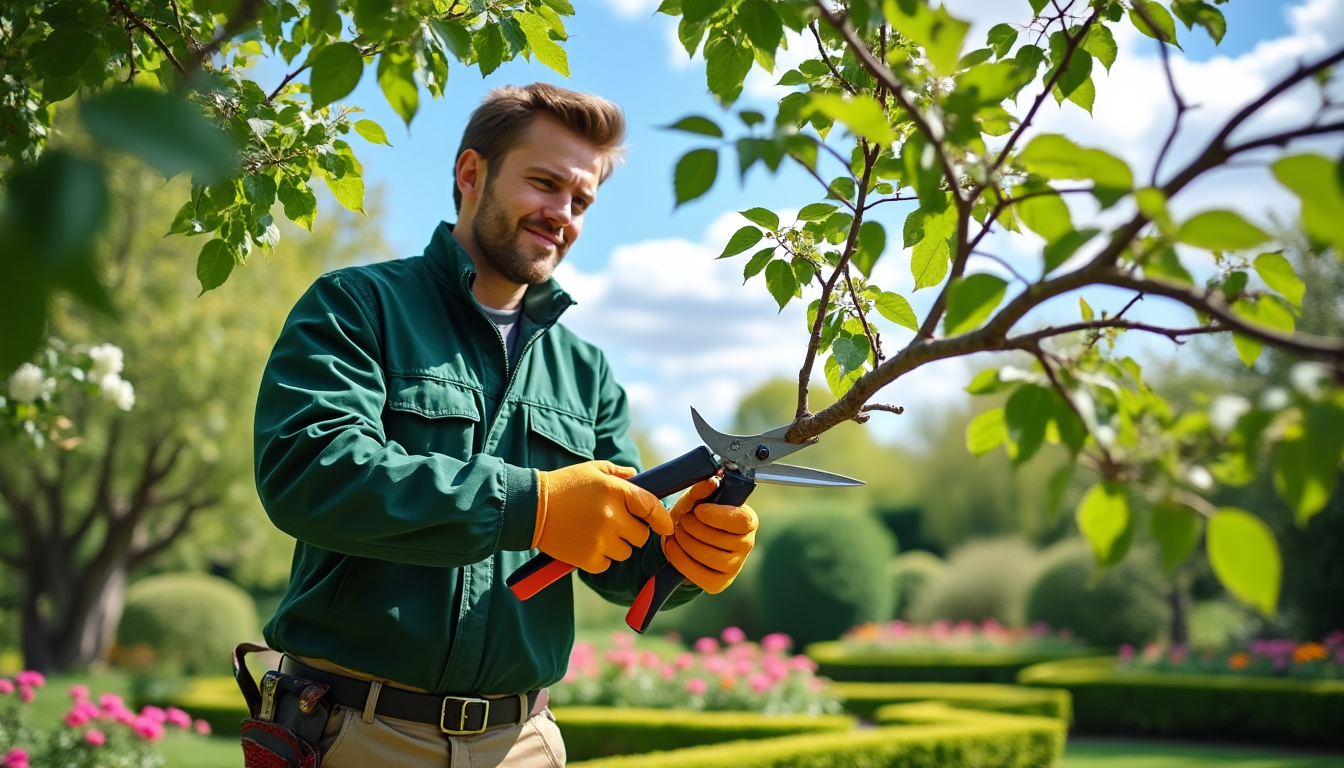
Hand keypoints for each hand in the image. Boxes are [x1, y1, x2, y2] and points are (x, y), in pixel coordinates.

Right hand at [533, 461, 672, 573]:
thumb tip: (638, 478)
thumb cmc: (563, 485)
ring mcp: (600, 539)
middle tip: (615, 524)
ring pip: (625, 552)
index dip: (662, 519)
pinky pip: (607, 564)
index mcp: (615, 491)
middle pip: (641, 536)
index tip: (666, 526)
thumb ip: (619, 474)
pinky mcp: (587, 558)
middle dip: (632, 531)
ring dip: (616, 546)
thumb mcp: (592, 470)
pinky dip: (600, 558)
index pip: (651, 507)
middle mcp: (611, 516)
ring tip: (596, 532)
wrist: (529, 507)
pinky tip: (585, 543)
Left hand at [662, 479, 757, 593]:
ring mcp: (735, 566)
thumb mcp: (694, 501)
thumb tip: (711, 482)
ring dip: (685, 542)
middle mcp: (746, 544)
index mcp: (747, 521)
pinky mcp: (719, 583)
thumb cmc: (696, 517)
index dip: (718, 516)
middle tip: (682, 520)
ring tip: (676, 532)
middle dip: (694, 527)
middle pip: (720, 539)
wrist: (685, 540)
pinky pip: (699, 574)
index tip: (698, 510)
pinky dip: (681, 559)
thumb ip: (701, 490)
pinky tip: (673, 547)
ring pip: (709, 556)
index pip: (740, 521)